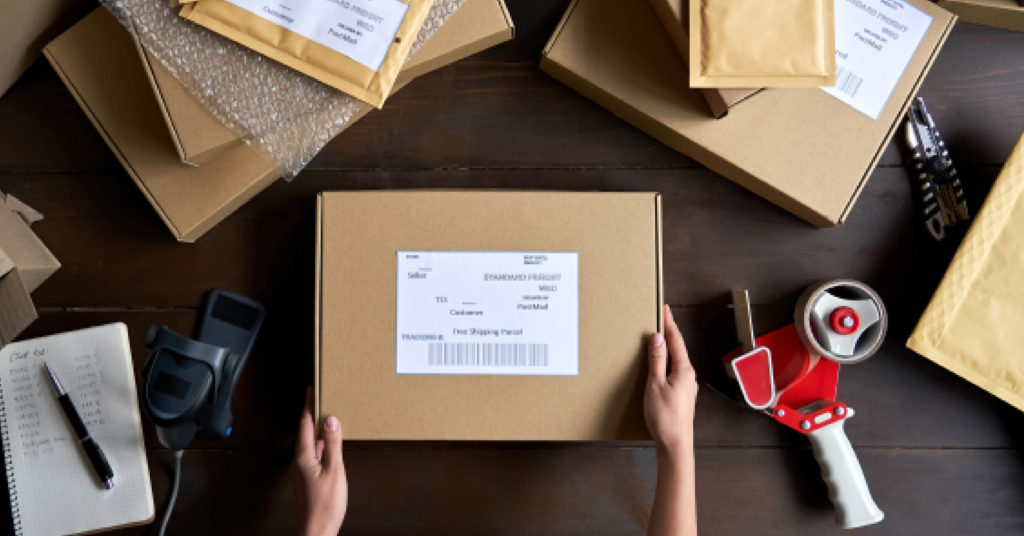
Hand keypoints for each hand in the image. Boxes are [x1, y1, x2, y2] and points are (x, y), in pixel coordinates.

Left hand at [293, 387, 347, 535]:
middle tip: (320, 400)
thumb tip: (331, 421)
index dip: (308, 406)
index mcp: (304, 457)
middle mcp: (299, 462)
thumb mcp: (334, 471)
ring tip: (327, 420)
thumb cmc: (325, 506)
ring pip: (309, 444)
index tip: (310, 391)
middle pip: (305, 432)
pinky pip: (312, 455)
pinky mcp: (306, 479)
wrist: (316, 530)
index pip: (305, 424)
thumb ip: (333, 445)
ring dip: (317, 431)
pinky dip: (320, 446)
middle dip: (312, 416)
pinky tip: (329, 448)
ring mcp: (301, 471)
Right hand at [644, 305, 697, 455]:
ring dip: (667, 349)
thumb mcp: (655, 385)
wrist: (675, 444)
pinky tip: (659, 365)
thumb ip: (657, 360)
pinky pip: (674, 372)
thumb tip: (657, 338)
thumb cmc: (665, 417)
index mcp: (684, 370)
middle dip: (668, 334)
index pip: (676, 341)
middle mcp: (689, 376)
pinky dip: (666, 363)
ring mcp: (687, 386)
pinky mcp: (682, 395)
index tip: (665, 309)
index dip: (669, 324)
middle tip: (660, 318)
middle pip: (678, 349)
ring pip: (676, 361)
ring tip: (657, 339)